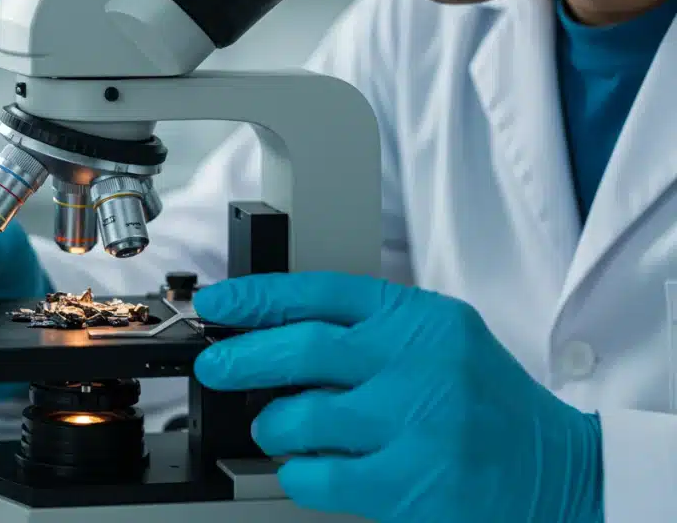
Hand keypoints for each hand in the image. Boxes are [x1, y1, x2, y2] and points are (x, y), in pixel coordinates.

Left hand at [193, 272, 603, 522]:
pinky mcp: (410, 484)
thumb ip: (370, 329)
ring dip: (273, 426)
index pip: (322, 292)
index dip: (257, 296)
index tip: (217, 305)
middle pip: (302, 349)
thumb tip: (270, 329)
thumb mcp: (441, 339)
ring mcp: (415, 425)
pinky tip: (311, 469)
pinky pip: (317, 477)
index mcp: (422, 320)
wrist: (561, 471)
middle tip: (215, 368)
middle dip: (242, 358)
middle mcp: (419, 364)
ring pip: (301, 418)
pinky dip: (298, 474)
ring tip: (278, 428)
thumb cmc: (487, 405)